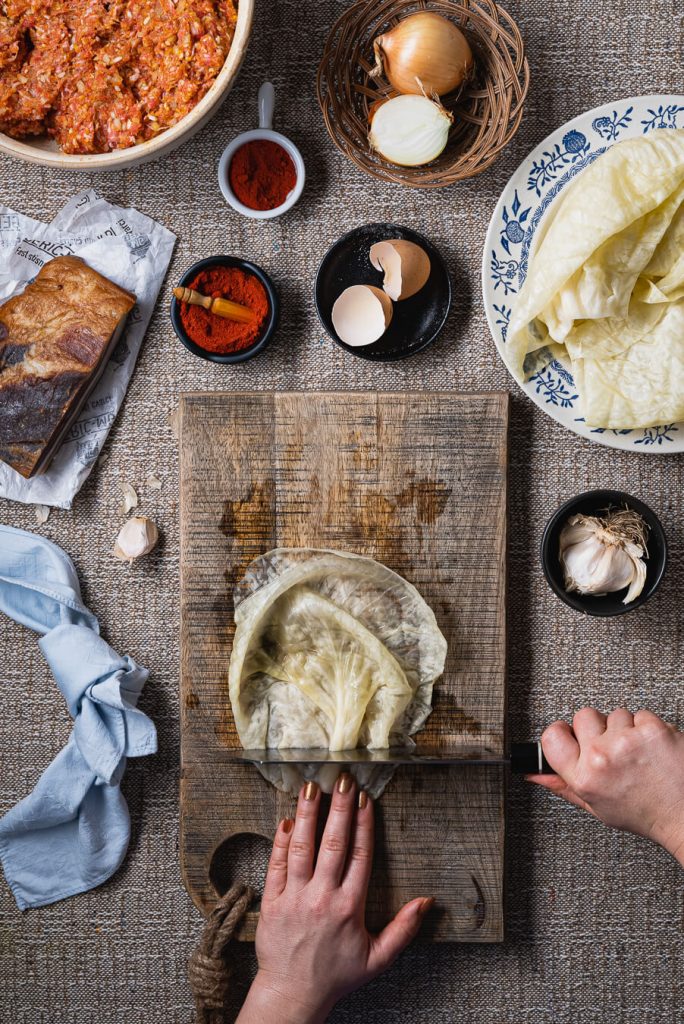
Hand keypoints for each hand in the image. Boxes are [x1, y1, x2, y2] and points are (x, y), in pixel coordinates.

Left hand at [236, 776, 432, 1023]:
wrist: (293, 994)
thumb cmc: (337, 975)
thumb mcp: (377, 958)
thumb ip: (404, 929)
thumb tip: (427, 902)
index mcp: (350, 908)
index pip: (360, 856)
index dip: (363, 824)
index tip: (365, 799)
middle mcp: (323, 898)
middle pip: (333, 844)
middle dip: (339, 809)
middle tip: (343, 780)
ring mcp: (295, 898)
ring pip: (302, 848)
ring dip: (307, 815)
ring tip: (312, 787)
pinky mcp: (273, 902)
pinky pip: (276, 865)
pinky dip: (280, 841)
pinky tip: (287, 819)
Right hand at [527, 707, 683, 864]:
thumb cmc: (646, 813)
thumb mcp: (597, 807)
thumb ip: (562, 786)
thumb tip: (534, 773)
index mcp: (584, 778)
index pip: (551, 737)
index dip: (563, 733)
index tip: (573, 736)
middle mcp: (601, 757)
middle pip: (583, 716)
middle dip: (597, 728)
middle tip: (614, 749)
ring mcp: (626, 741)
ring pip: (615, 714)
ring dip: (625, 728)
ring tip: (638, 753)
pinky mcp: (652, 729)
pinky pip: (640, 714)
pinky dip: (647, 728)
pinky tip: (653, 748)